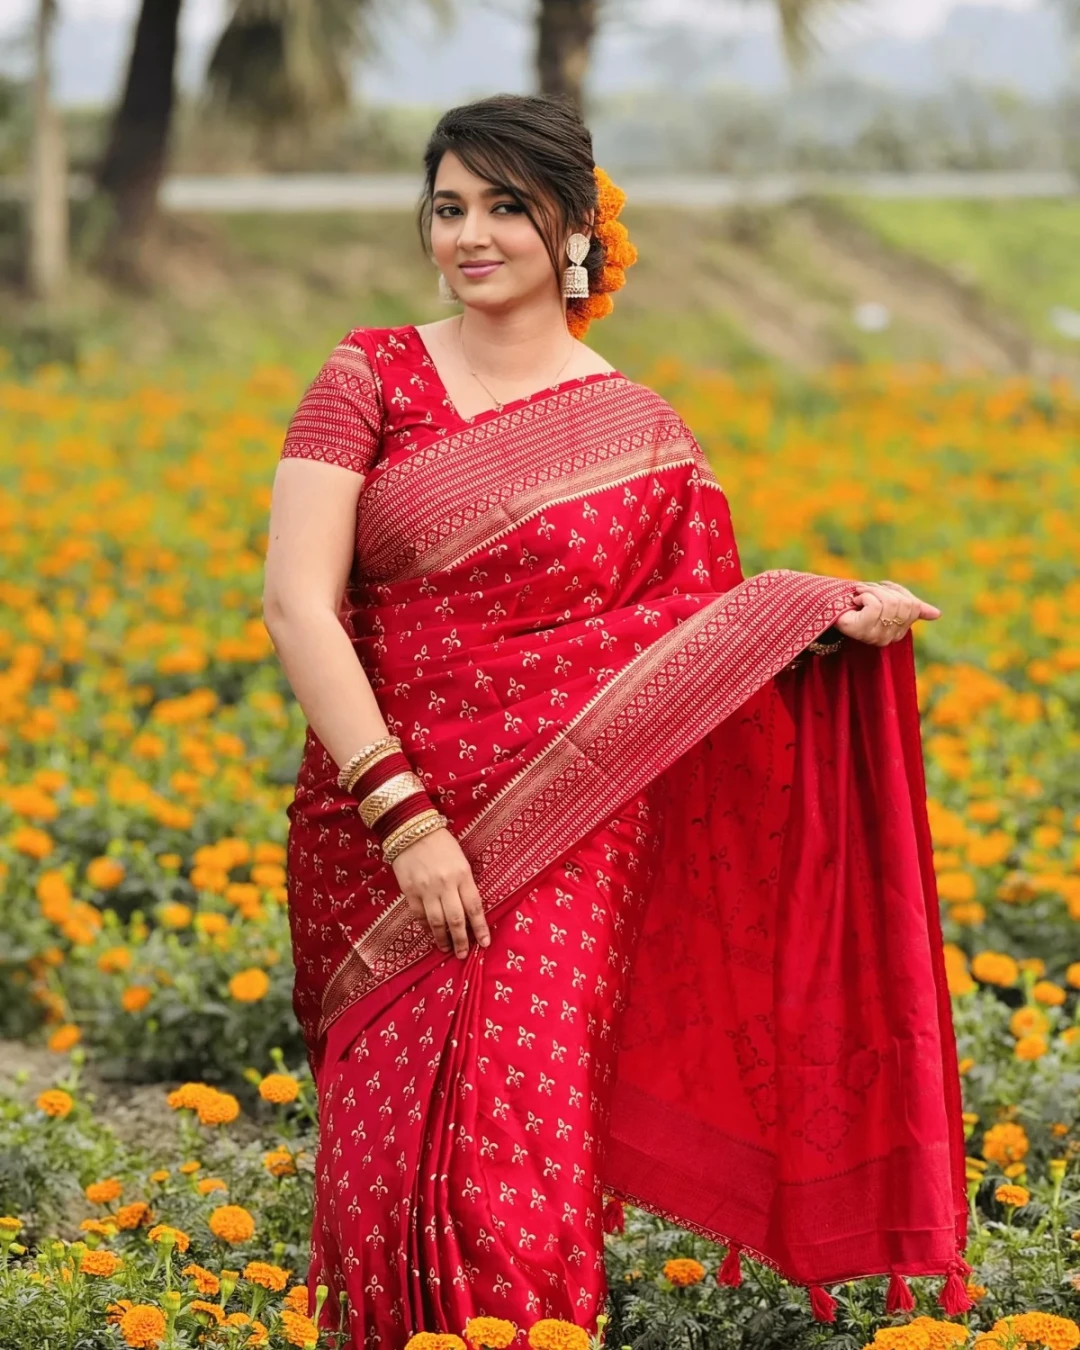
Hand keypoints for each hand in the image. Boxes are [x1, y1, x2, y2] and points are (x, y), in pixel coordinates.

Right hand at [393, 827, 489, 958]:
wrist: (411, 829)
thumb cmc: (441, 843)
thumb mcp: (461, 860)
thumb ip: (464, 883)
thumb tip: (468, 910)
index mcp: (462, 874)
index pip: (474, 907)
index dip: (480, 928)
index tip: (485, 943)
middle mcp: (445, 884)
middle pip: (456, 919)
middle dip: (461, 940)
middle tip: (463, 953)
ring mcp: (426, 889)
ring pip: (436, 922)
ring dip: (442, 939)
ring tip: (447, 949)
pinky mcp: (409, 890)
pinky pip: (419, 915)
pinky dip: (425, 927)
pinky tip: (430, 933)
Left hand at [834, 579, 940, 646]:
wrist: (828, 609)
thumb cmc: (859, 605)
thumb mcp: (888, 601)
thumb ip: (911, 607)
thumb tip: (937, 614)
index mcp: (899, 632)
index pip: (913, 606)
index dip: (897, 591)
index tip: (882, 589)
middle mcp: (889, 638)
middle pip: (902, 604)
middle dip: (884, 590)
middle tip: (866, 590)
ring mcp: (874, 637)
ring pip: (888, 603)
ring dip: (872, 590)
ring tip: (859, 593)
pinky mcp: (860, 631)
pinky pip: (874, 606)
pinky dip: (864, 595)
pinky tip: (855, 601)